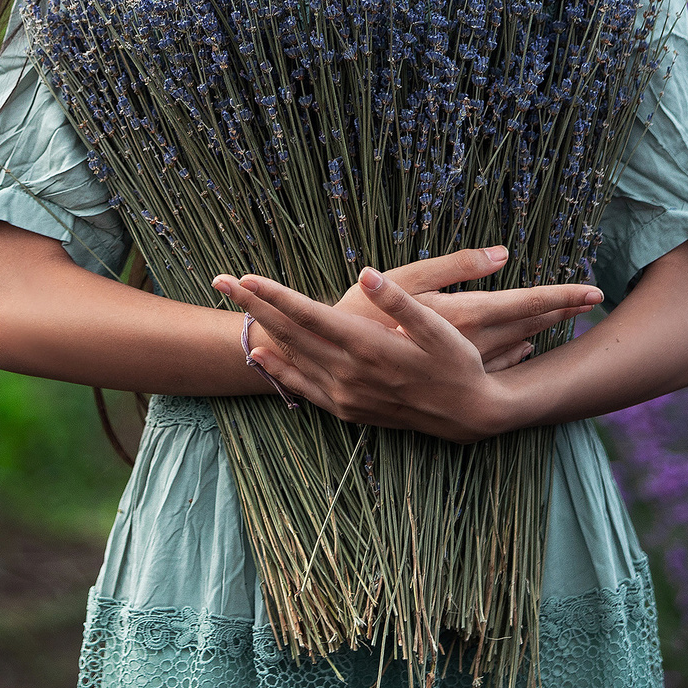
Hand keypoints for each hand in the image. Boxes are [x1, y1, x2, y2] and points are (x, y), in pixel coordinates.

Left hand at [214, 257, 593, 440]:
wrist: (468, 414)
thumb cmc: (457, 362)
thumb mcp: (439, 328)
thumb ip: (401, 302)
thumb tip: (368, 273)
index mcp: (367, 346)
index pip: (308, 315)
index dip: (274, 295)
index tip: (244, 276)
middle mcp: (348, 372)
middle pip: (290, 332)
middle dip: (254, 304)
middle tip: (220, 281)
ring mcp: (345, 394)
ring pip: (291, 357)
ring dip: (261, 330)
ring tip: (235, 306)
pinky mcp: (348, 409)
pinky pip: (304, 388)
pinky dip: (280, 371)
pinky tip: (262, 358)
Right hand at [344, 246, 600, 372]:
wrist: (335, 360)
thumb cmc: (364, 313)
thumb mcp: (407, 278)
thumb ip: (456, 266)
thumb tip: (503, 254)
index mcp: (464, 315)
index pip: (526, 304)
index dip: (562, 297)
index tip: (594, 291)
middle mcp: (471, 344)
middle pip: (528, 325)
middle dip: (561, 312)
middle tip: (594, 300)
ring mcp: (463, 363)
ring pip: (516, 345)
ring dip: (541, 331)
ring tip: (568, 318)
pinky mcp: (449, 373)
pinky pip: (495, 364)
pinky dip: (515, 353)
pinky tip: (525, 348)